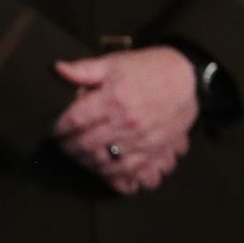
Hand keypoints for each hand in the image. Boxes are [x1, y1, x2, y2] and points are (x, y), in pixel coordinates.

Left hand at [52, 47, 198, 194]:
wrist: (189, 77)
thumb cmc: (148, 68)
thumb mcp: (115, 62)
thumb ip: (84, 69)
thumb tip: (57, 68)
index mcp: (114, 99)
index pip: (74, 121)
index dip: (58, 128)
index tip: (53, 130)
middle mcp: (127, 123)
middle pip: (85, 146)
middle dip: (68, 149)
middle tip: (63, 146)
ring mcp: (143, 141)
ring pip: (105, 164)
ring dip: (87, 165)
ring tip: (81, 157)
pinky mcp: (157, 153)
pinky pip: (134, 175)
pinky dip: (118, 179)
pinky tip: (108, 172)